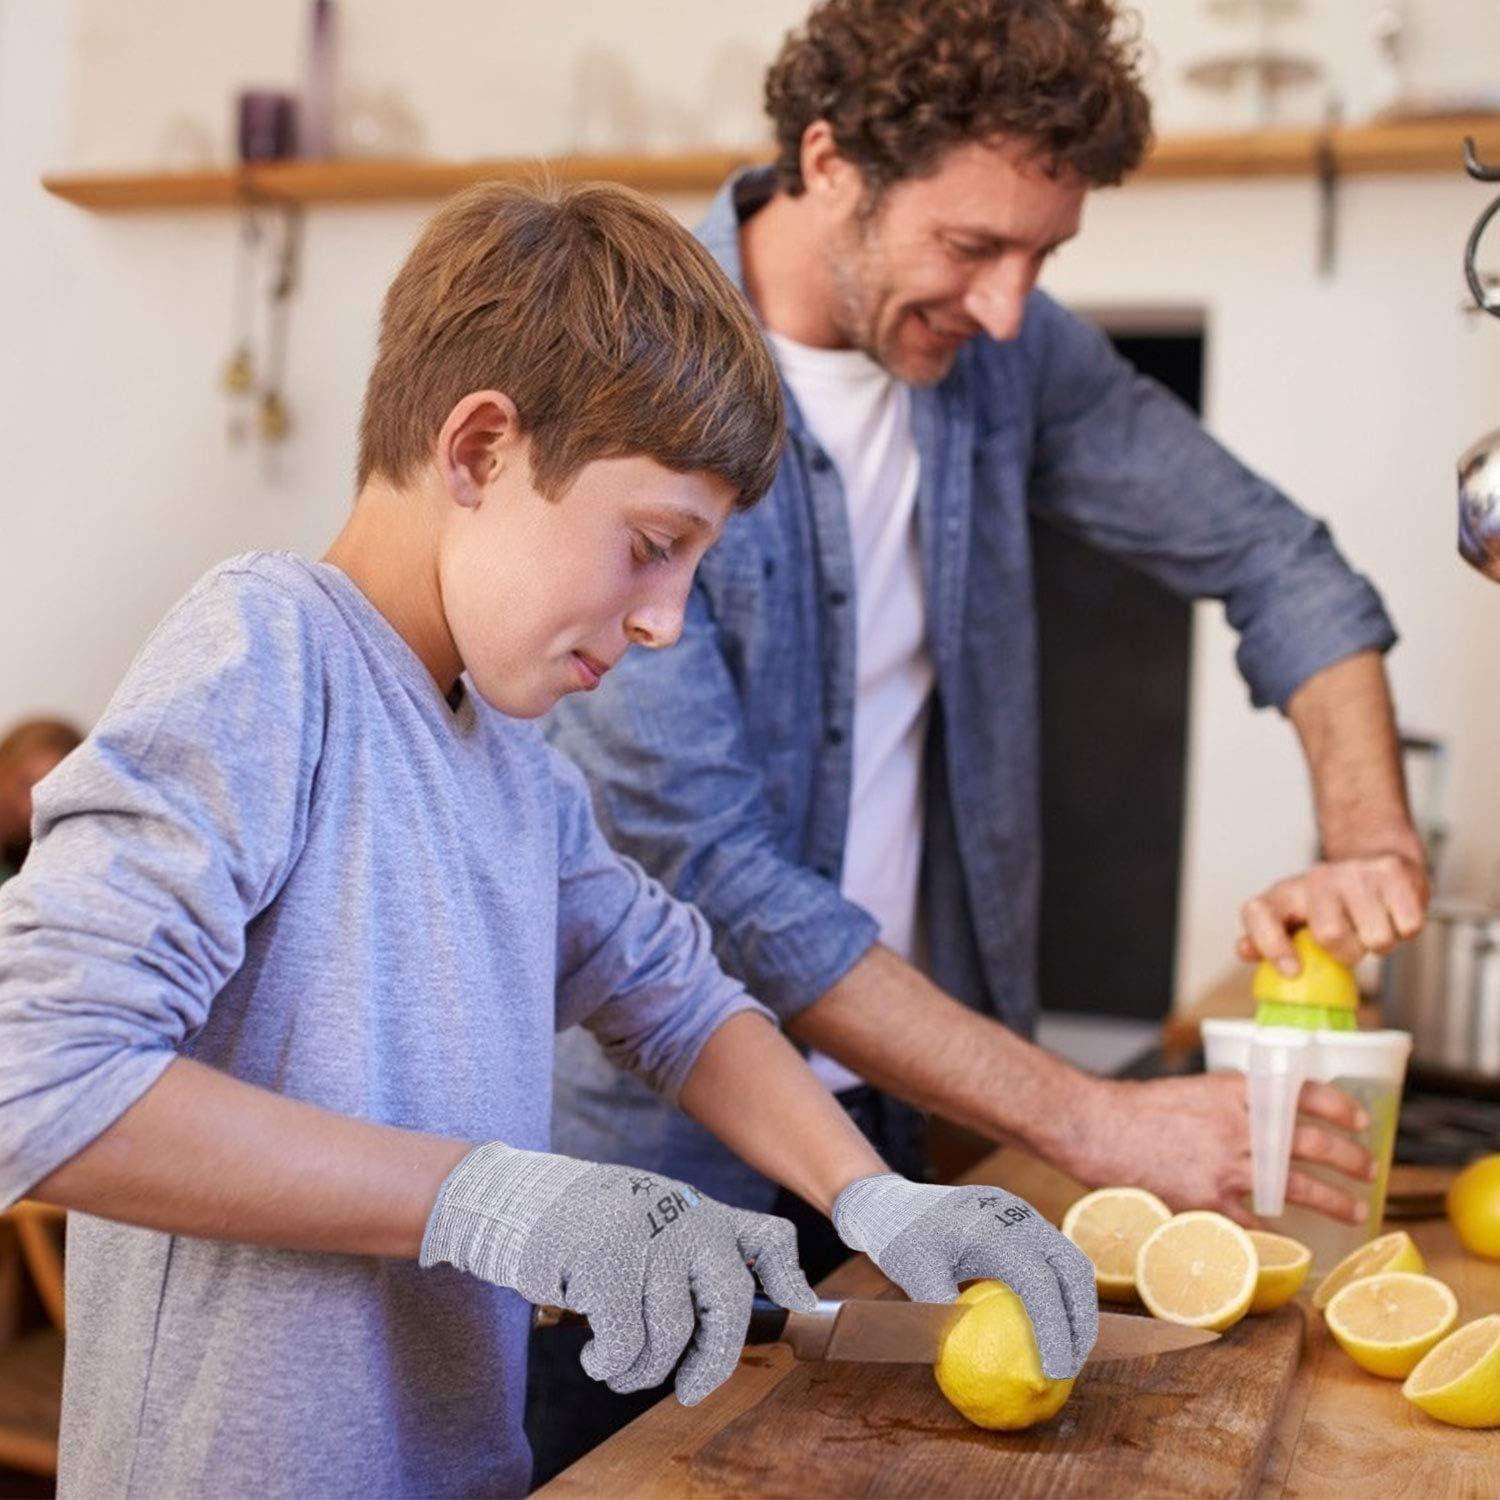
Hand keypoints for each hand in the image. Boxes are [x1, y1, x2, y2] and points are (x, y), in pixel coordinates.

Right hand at [420, 1143, 815, 1403]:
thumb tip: (784, 1300)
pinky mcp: (605, 1259)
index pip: (766, 1237)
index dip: (789, 1278)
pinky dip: (608, 1363)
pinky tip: (593, 1355)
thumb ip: (702, 1259)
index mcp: (701, 1213)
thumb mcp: (656, 1226)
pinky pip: (623, 1342)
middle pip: (728, 1304)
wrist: (521, 1201)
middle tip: (692, 1391)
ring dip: (640, 1371)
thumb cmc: (594, 1229)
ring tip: (616, 1368)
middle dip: (713, 1362)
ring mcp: (646, 1236)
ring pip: (668, 1336)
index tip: (802, 1308)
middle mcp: (684, 1218)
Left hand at [832, 1173, 1096, 1377]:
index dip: (1054, 1330)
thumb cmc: (899, 1239)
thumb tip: (969, 1363)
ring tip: (1069, 1353)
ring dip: (1078, 1306)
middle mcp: (1015, 1213)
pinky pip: (1054, 1257)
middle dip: (1081, 1320)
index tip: (1053, 1373)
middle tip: (1071, 1367)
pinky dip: (1062, 1292)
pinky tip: (1052, 1330)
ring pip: (1071, 1260)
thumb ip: (940, 1312)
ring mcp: (1022, 1213)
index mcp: (989, 1225)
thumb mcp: (912, 1274)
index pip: (1038, 1281)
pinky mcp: (1023, 1221)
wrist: (892, 1203)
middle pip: (1072, 1268)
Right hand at [1071, 1073, 1375, 1227]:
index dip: (1341, 1107)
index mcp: (1238, 1091)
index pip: (1306, 1093)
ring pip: (1299, 1186)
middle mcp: (1242, 1125)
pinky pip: (1259, 1223)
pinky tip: (1296, 1244)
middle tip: (1368, 1169)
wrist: (1098, 1127)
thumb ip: (1233, 1103)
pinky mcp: (1211, 1200)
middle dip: (1351, 1158)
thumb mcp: (1194, 1090)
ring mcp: (1229, 1165)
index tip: (1360, 1120)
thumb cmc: (1139, 1110)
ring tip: (1354, 1210)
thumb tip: (1267, 1117)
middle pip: (1315, 1142)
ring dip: (1335, 1200)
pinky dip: (1281, 1236)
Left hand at [1236, 853, 1427, 971]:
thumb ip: (1269, 939)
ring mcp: (1354, 872)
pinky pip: (1407, 926)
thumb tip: (1244, 951)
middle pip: (1330, 935)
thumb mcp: (1295, 918)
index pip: (1258, 913)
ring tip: (1374, 925)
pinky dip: (1405, 930)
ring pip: (1375, 937)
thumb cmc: (1335, 901)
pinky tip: (1394, 914)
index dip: (1270, 945)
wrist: (1376, 857)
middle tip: (1352, 943)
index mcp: (1285, 894)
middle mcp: (1315, 878)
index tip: (1292, 971)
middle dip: (1348, 953)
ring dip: (1380, 943)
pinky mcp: (1392, 872)